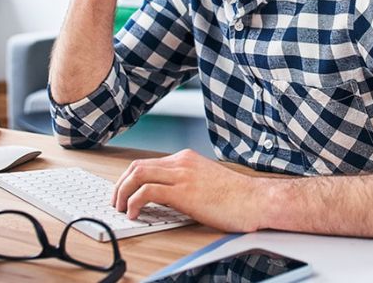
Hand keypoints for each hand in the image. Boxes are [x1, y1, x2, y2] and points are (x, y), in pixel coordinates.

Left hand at [111, 149, 265, 232]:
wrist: (256, 200)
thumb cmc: (237, 197)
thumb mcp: (207, 182)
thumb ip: (186, 183)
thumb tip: (166, 197)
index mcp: (187, 159)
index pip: (147, 163)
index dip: (130, 179)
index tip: (125, 193)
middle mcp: (182, 162)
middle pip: (137, 166)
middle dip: (120, 185)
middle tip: (116, 202)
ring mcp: (182, 175)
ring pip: (137, 175)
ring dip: (122, 193)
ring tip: (121, 209)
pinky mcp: (183, 192)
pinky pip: (147, 192)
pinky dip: (134, 202)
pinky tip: (135, 214)